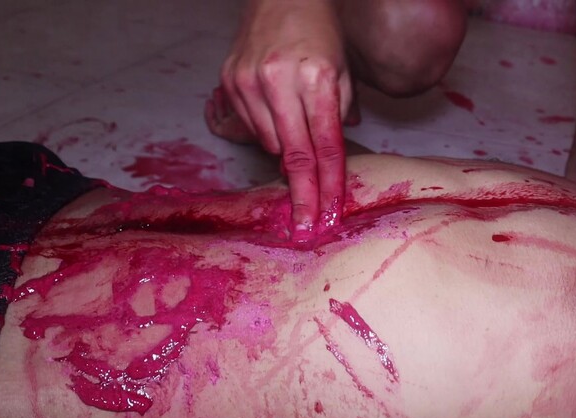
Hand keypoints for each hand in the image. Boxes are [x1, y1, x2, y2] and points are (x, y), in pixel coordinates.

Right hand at [218, 0, 350, 230]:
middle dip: (303, 195)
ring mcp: (249, 81)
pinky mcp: (230, 81)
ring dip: (289, 151)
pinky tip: (278, 113)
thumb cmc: (320, 34)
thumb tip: (329, 163)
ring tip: (298, 128)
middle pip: (295, 156)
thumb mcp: (344, 72)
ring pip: (272, 143)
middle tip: (306, 226)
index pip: (326, 146)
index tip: (329, 215)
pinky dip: (270, 131)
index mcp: (316, 77)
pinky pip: (254, 127)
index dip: (328, 185)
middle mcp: (279, 81)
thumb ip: (339, 116)